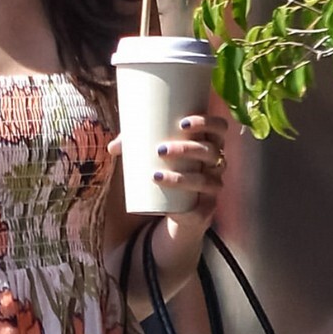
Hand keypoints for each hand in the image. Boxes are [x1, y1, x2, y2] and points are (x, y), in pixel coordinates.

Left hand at [109, 111, 227, 223]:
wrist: (179, 211)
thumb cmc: (169, 172)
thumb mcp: (153, 157)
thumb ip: (136, 148)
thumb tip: (112, 147)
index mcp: (210, 144)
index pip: (220, 128)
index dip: (207, 122)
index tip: (182, 123)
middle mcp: (217, 164)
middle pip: (211, 151)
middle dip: (187, 148)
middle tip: (159, 150)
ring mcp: (214, 186)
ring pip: (205, 179)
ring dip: (182, 178)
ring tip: (155, 176)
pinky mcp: (206, 209)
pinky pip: (202, 206)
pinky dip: (184, 204)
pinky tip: (172, 204)